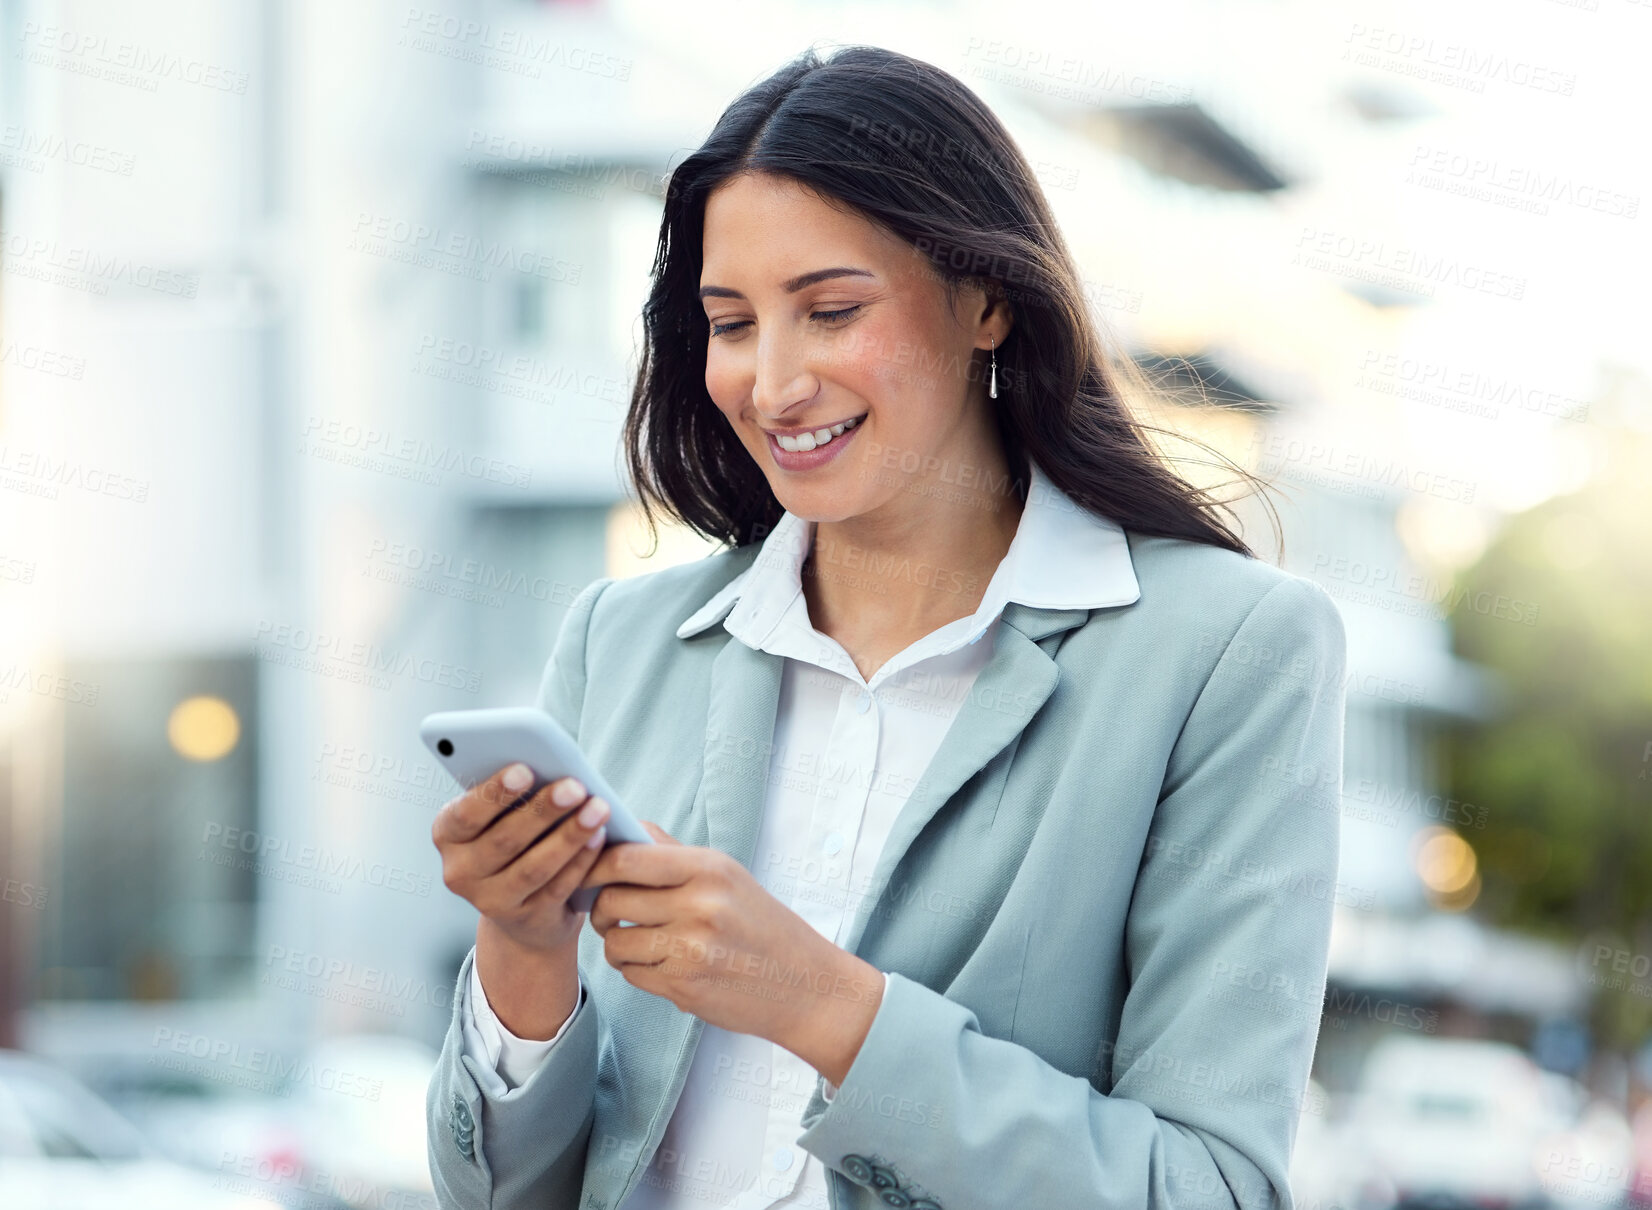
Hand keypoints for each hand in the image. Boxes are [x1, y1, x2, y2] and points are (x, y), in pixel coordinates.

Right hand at [431, 763, 611, 954]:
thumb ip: (515, 793)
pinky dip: (580, 862)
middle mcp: (460, 871)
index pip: (465, 814)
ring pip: (533, 867)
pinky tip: (599, 838)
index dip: (495, 792)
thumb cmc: (513, 836)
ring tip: (598, 809)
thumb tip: (551, 765)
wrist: (520, 905)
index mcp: (448, 834)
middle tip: (575, 787)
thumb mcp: (501, 815)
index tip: (526, 769)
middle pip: (504, 839)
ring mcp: (489, 901)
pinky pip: (555, 889)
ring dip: (569, 836)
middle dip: (543, 811)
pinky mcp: (524, 918)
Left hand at [580, 822, 884, 1082]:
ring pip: (615, 941)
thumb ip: (673, 853)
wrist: (806, 985)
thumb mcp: (729, 877)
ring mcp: (691, 949)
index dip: (595, 864)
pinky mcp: (684, 986)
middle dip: (600, 908)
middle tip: (609, 912)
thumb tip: (627, 828)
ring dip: (617, 944)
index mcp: (709, 869)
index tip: (588, 872)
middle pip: (611, 899)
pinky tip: (661, 965)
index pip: (626, 858)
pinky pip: (631, 974)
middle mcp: (700, 905)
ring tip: (637, 942)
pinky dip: (637, 970)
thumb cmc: (764, 927)